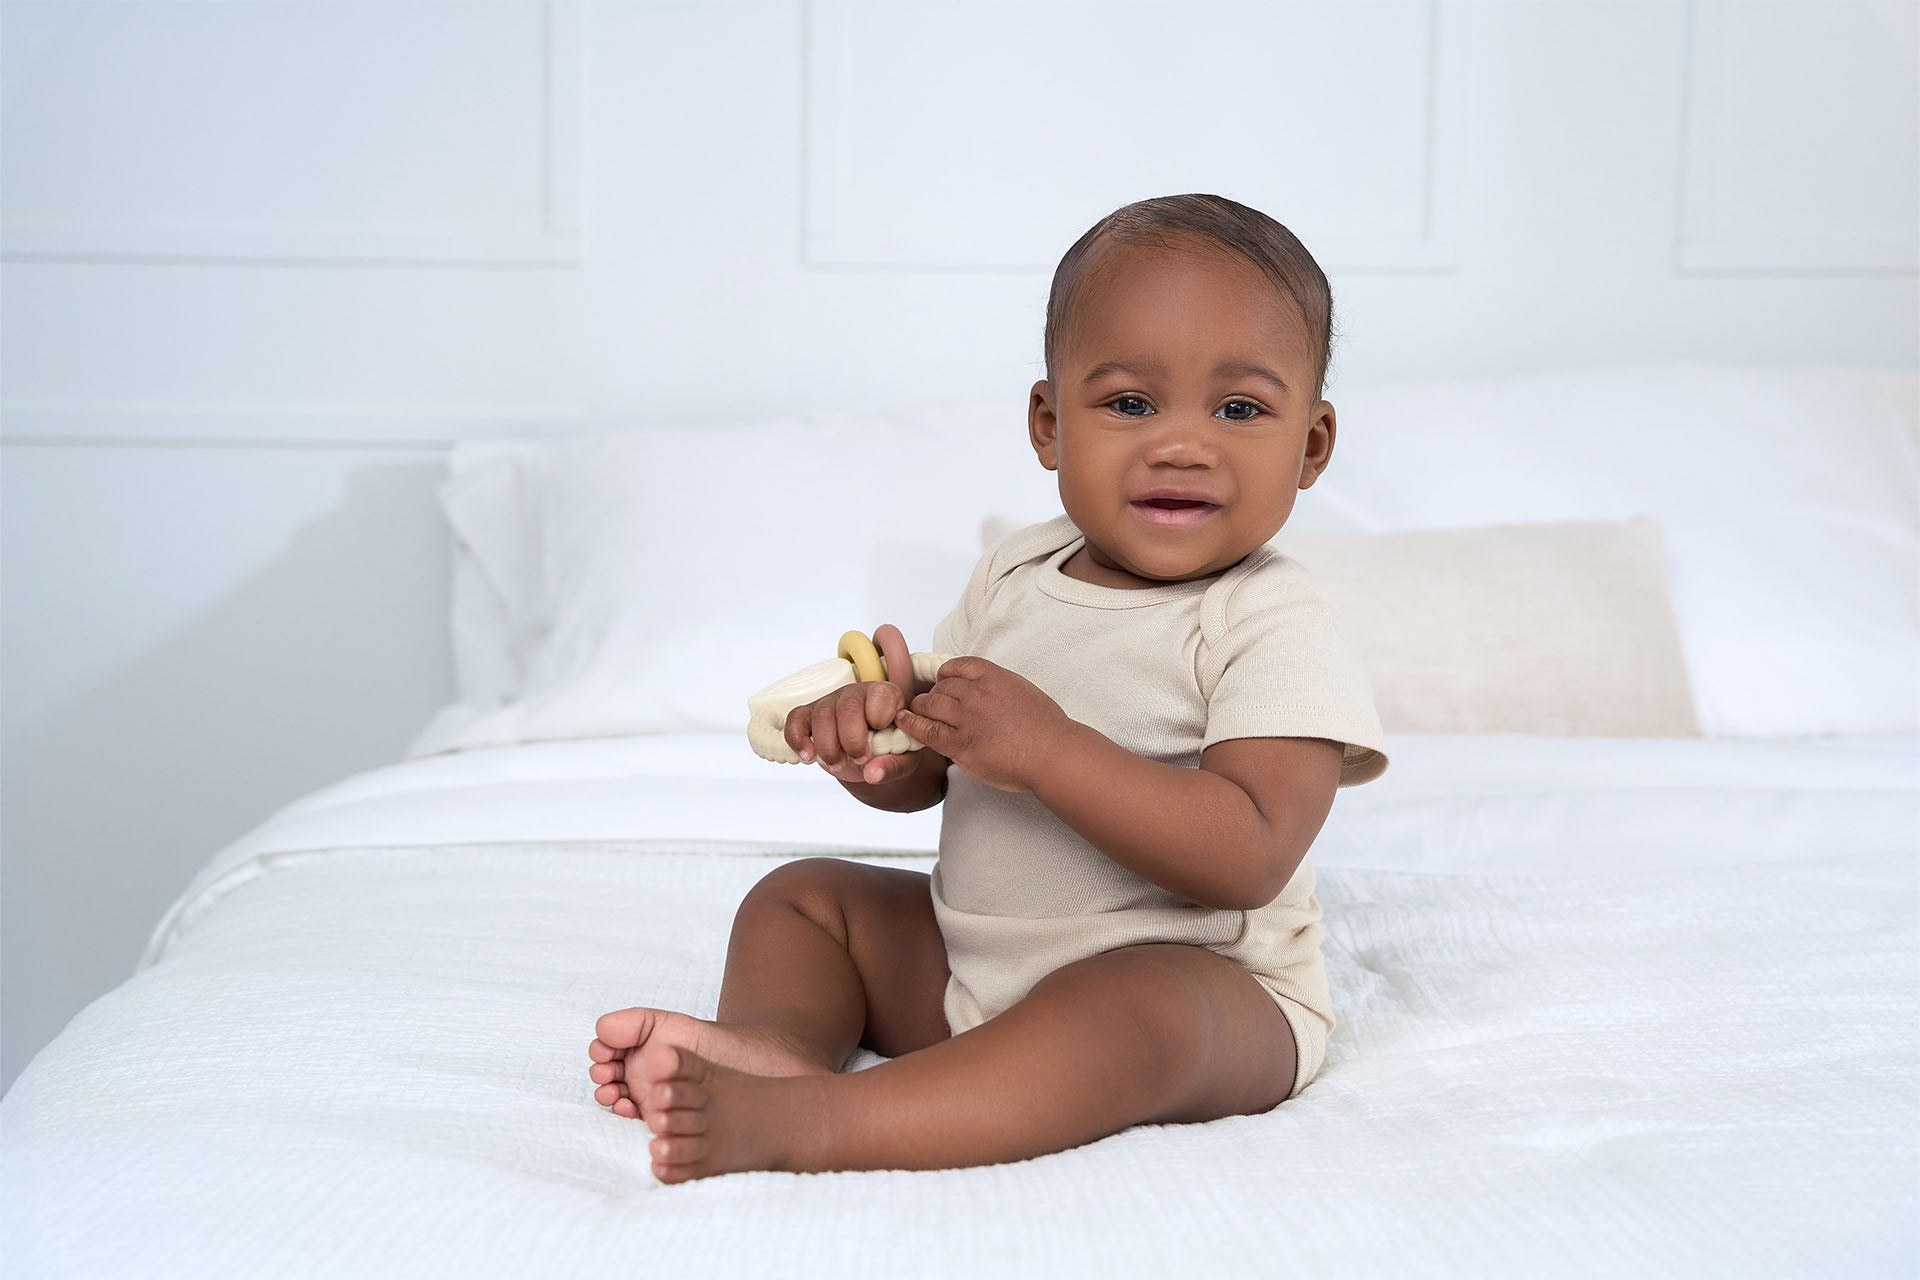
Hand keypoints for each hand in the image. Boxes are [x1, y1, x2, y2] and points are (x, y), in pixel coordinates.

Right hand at [783, 623, 927, 785]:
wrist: (870, 752)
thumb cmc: (890, 748)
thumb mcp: (903, 760)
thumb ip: (893, 766)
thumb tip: (873, 775)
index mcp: (886, 696)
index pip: (881, 694)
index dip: (879, 718)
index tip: (880, 743)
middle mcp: (856, 693)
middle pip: (848, 707)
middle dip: (851, 739)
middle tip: (859, 759)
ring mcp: (831, 702)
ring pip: (822, 714)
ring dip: (828, 746)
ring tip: (838, 764)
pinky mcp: (809, 714)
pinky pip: (796, 719)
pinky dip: (797, 738)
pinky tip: (807, 756)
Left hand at [893, 655, 1073, 793]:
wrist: (1053, 753)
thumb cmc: (1047, 729)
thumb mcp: (1024, 692)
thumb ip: (1001, 689)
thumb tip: (987, 694)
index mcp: (995, 676)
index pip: (959, 665)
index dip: (946, 673)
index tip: (942, 680)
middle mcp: (978, 692)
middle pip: (942, 685)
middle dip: (933, 693)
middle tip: (930, 703)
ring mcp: (967, 717)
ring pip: (931, 703)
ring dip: (921, 706)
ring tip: (914, 711)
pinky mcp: (960, 743)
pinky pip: (926, 730)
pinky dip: (911, 724)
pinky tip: (903, 722)